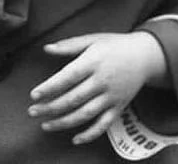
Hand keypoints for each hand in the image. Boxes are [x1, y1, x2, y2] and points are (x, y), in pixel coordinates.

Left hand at [28, 32, 166, 144]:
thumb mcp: (92, 39)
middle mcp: (102, 80)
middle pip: (73, 99)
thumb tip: (46, 48)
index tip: (34, 95)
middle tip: (32, 111)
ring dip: (63, 123)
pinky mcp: (118, 107)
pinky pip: (103, 125)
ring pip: (85, 115)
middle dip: (50, 107)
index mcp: (94, 61)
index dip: (50, 87)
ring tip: (45, 125)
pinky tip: (74, 139)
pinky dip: (89, 135)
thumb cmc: (114, 45)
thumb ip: (69, 45)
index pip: (68, 76)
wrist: (145, 56)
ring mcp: (111, 96)